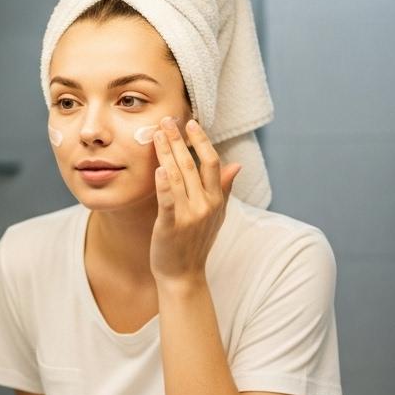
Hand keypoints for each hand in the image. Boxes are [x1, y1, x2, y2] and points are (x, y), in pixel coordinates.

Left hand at [150, 116, 240, 286]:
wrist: (184, 275)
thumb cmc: (196, 242)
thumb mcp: (216, 215)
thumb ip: (225, 189)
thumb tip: (237, 165)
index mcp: (216, 199)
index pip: (211, 162)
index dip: (201, 140)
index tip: (191, 123)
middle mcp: (205, 204)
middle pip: (192, 164)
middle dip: (179, 140)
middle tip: (167, 120)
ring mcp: (189, 215)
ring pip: (178, 176)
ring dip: (167, 153)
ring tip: (156, 134)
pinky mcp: (171, 226)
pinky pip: (168, 201)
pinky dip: (164, 184)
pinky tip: (158, 168)